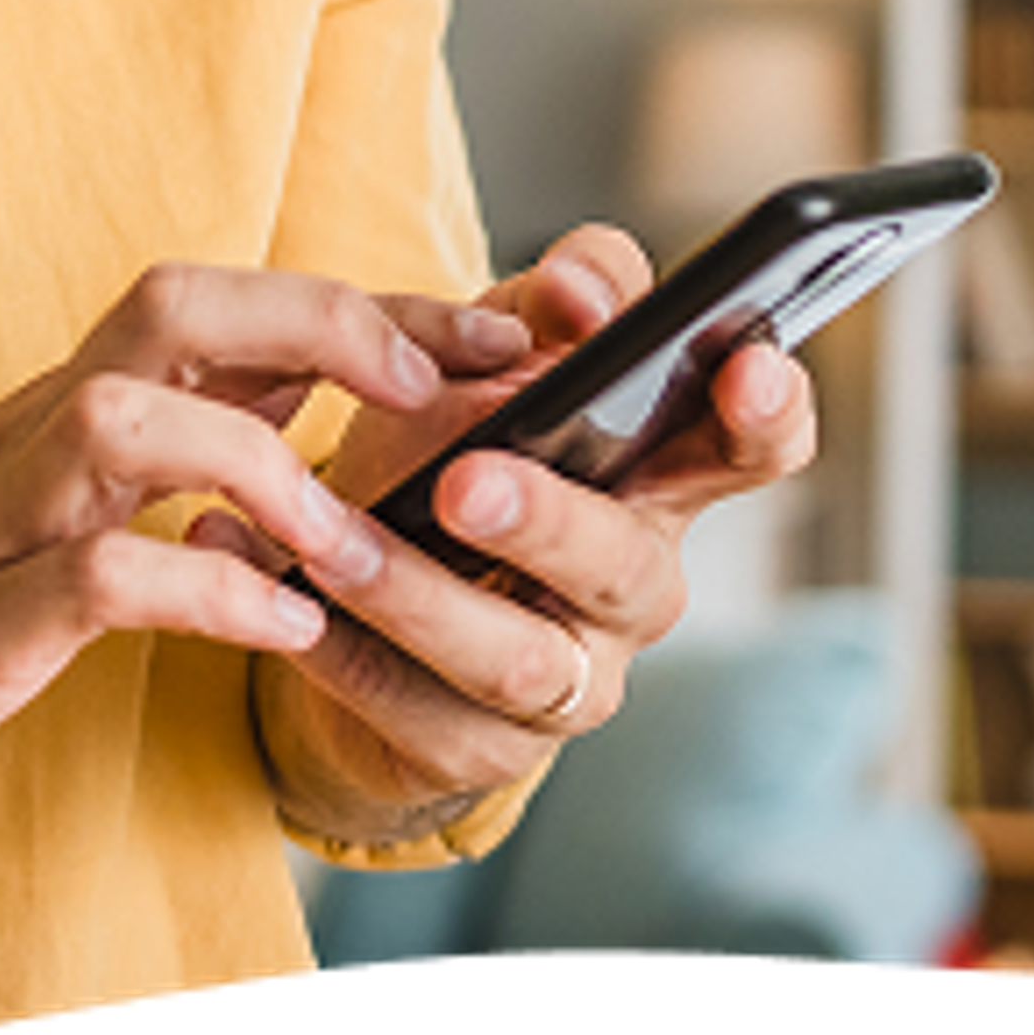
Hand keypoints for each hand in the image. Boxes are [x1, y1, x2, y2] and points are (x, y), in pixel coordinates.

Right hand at [0, 262, 523, 824]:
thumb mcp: (62, 505)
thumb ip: (171, 452)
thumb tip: (308, 419)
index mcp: (79, 400)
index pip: (234, 303)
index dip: (370, 304)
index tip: (496, 332)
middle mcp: (47, 429)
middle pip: (183, 303)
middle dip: (327, 318)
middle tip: (447, 376)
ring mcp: (8, 516)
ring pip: (134, 417)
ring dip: (263, 465)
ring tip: (351, 536)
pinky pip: (101, 575)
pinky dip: (202, 589)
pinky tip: (276, 627)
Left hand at [205, 224, 819, 841]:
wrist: (354, 583)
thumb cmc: (451, 445)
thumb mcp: (494, 353)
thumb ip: (548, 299)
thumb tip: (582, 287)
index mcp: (658, 476)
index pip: (752, 447)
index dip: (767, 413)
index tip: (747, 366)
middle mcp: (634, 585)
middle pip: (626, 565)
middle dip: (550, 521)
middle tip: (468, 480)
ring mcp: (567, 680)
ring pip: (516, 658)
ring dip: (415, 594)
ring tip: (326, 540)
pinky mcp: (476, 748)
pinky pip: (411, 710)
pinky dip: (334, 649)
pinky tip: (266, 584)